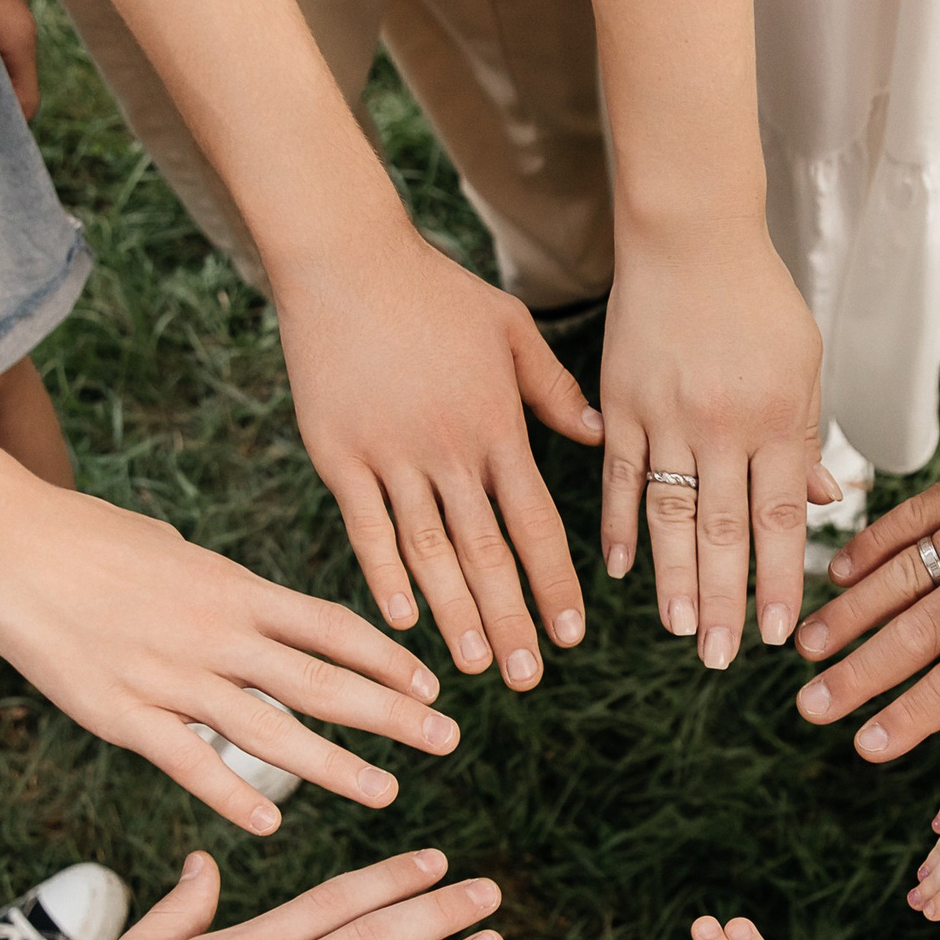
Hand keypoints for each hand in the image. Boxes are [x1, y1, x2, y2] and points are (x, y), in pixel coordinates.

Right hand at [0, 479, 458, 833]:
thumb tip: (251, 606)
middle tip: (446, 740)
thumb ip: (218, 587)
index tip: (430, 685)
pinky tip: (272, 826)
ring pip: (272, 732)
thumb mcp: (172, 549)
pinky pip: (190, 764)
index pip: (333, 628)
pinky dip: (233, 798)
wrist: (1, 542)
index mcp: (233, 588)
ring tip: (387, 792)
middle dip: (393, 715)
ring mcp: (170, 678)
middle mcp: (215, 634)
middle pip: (324, 683)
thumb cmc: (84, 537)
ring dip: (336, 767)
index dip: (387, 660)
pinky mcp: (122, 714)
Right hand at [276, 234, 600, 690]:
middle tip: (527, 678)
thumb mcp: (511, 329)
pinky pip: (366, 527)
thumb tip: (599, 436)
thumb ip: (555, 390)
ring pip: (430, 552)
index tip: (570, 636)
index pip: (535, 524)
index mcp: (497, 427)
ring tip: (474, 667)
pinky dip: (384, 576)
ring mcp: (391, 456)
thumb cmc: (435, 291)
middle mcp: (449, 451)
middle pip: (487, 553)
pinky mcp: (340, 455)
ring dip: (454, 614)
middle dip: (510, 621)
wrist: (346, 260)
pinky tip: (403, 622)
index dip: (554, 584)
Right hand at [598, 228, 830, 667]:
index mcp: (776, 418)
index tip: (778, 634)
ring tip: (679, 629)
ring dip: (672, 579)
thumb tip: (823, 502)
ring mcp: (665, 415)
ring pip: (668, 514)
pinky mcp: (620, 401)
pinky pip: (619, 475)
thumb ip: (805, 435)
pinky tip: (619, 571)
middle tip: (722, 658)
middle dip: (724, 601)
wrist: (690, 232)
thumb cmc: (757, 299)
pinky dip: (619, 526)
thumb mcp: (804, 363)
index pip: (778, 518)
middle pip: (722, 530)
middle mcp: (721, 424)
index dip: (778, 580)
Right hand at [792, 373, 939, 758]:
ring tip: (806, 646)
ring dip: (849, 615)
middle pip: (915, 635)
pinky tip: (841, 570)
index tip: (868, 746)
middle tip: (811, 707)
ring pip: (901, 576)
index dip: (911, 716)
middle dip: (858, 678)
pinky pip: (914, 516)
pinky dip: (874, 544)